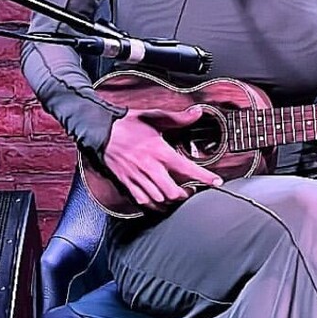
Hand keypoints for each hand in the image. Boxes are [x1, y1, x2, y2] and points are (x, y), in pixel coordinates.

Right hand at [101, 105, 224, 210]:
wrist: (100, 130)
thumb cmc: (127, 124)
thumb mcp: (154, 116)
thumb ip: (178, 117)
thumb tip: (197, 113)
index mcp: (158, 151)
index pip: (187, 168)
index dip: (204, 177)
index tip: (216, 182)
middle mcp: (149, 167)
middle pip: (172, 192)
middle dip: (185, 195)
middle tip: (192, 191)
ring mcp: (137, 177)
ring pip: (159, 200)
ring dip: (171, 201)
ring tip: (177, 196)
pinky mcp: (126, 183)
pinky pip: (143, 201)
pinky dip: (154, 204)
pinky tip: (160, 200)